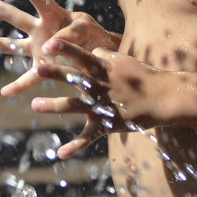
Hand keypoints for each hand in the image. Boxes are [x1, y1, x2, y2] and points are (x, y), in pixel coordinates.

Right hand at [0, 0, 116, 97]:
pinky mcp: (43, 66)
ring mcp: (38, 48)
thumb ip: (70, 34)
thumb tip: (48, 47)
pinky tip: (5, 93)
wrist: (99, 54)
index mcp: (55, 15)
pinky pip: (28, 78)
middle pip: (17, 18)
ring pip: (12, 46)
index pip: (41, 1)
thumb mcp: (86, 28)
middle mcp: (41, 29)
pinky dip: (18, 86)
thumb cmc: (94, 35)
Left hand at [32, 38, 162, 158]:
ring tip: (34, 104)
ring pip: (73, 106)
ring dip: (53, 106)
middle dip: (55, 73)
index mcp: (103, 69)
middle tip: (36, 68)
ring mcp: (101, 106)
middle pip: (73, 78)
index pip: (81, 55)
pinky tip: (60, 153)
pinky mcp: (106, 124)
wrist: (162, 98)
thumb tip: (92, 50)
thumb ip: (105, 56)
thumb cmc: (142, 75)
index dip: (65, 48)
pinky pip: (88, 137)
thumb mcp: (124, 60)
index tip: (48, 43)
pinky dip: (75, 146)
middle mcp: (99, 86)